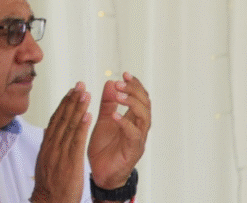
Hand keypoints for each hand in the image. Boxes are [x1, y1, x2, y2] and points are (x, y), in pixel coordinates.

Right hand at [31, 82, 90, 202]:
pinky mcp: (70, 160)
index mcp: (48, 144)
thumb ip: (48, 145)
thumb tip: (49, 131)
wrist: (49, 201)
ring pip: (70, 125)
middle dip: (71, 100)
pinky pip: (77, 140)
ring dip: (78, 108)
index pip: (56, 119)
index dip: (64, 104)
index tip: (71, 91)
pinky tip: (88, 115)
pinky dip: (82, 126)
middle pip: (62, 118)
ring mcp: (61, 152)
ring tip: (85, 93)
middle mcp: (53, 145)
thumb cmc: (49, 185)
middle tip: (79, 85)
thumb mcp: (45, 161)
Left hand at [87, 72, 150, 189]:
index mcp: (132, 120)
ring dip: (132, 104)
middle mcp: (139, 128)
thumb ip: (108, 103)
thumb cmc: (104, 147)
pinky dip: (125, 124)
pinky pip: (134, 136)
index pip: (141, 98)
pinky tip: (114, 116)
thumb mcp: (103, 120)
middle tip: (121, 82)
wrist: (100, 173)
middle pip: (146, 105)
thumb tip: (111, 82)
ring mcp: (138, 140)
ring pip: (145, 118)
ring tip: (118, 96)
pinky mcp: (133, 151)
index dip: (135, 85)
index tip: (125, 74)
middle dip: (135, 91)